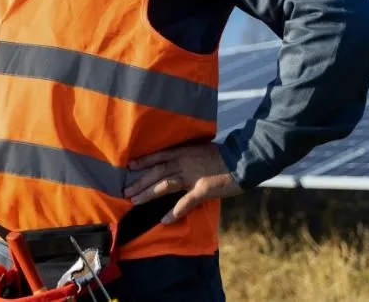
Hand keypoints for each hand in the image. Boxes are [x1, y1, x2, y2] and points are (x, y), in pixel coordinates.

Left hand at [124, 143, 242, 224]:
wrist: (243, 159)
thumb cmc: (223, 154)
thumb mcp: (200, 149)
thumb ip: (187, 155)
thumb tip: (176, 160)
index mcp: (183, 152)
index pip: (158, 156)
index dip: (143, 161)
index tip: (129, 166)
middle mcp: (183, 163)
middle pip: (156, 172)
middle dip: (140, 182)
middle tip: (125, 190)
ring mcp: (192, 176)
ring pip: (164, 185)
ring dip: (148, 193)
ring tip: (135, 201)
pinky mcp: (202, 190)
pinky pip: (185, 202)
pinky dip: (174, 211)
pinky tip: (165, 219)